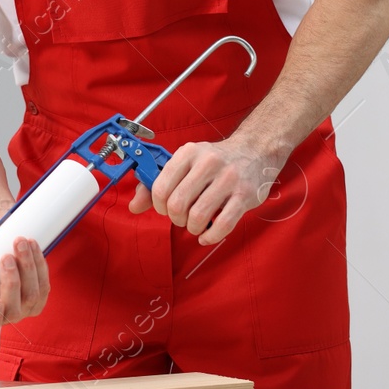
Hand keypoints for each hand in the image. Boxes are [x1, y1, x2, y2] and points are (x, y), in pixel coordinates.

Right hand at [0, 215, 49, 346]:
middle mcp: (3, 316)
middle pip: (13, 312)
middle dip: (12, 284)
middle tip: (4, 259)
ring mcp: (24, 306)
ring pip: (31, 296)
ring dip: (28, 269)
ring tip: (18, 244)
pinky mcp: (39, 292)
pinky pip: (44, 285)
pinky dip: (39, 265)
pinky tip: (32, 248)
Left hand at [128, 135, 281, 243]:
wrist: (255, 151)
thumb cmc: (214, 161)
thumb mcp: (185, 163)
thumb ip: (156, 183)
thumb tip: (133, 207)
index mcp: (188, 153)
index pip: (160, 187)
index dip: (159, 205)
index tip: (166, 208)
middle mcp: (208, 163)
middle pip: (178, 204)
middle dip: (175, 219)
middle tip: (181, 218)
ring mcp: (229, 179)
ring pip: (198, 216)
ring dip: (192, 228)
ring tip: (196, 224)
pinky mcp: (245, 196)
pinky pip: (222, 225)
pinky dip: (210, 236)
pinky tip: (206, 235)